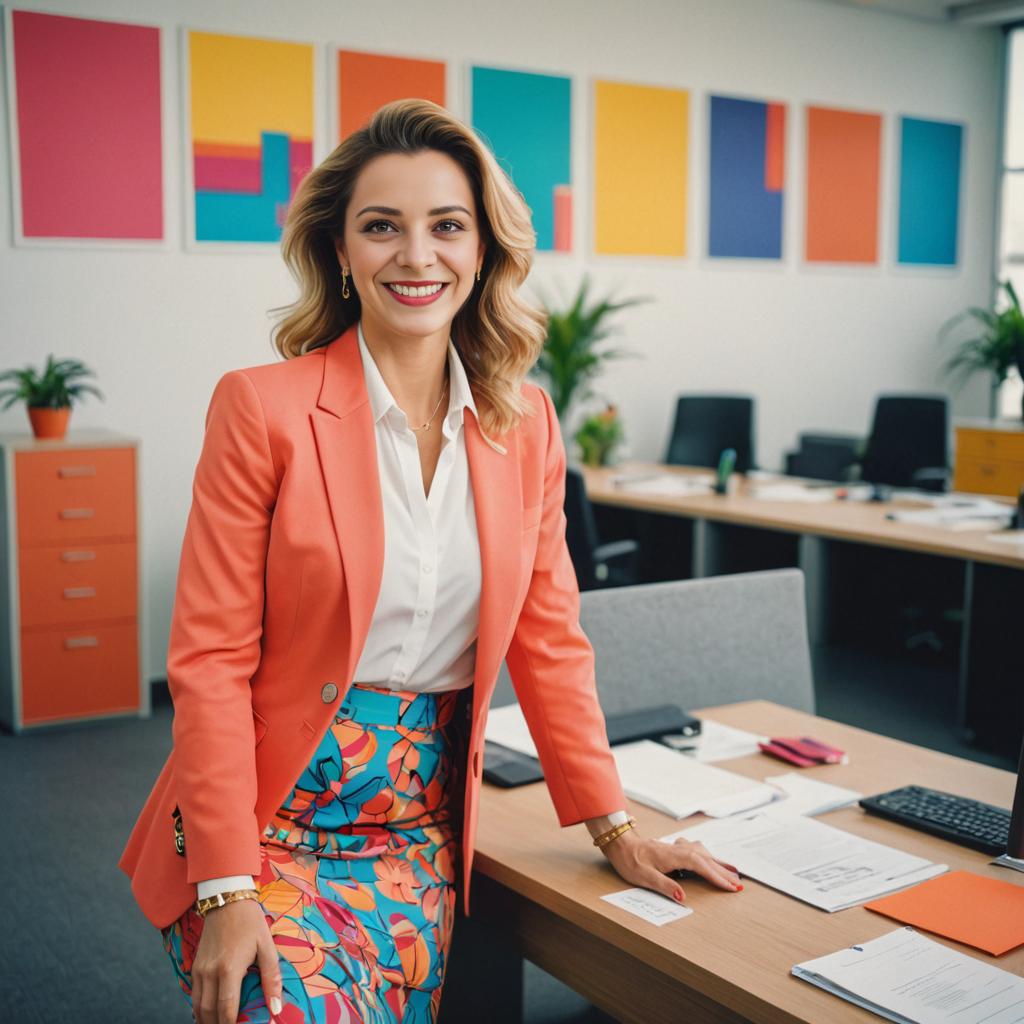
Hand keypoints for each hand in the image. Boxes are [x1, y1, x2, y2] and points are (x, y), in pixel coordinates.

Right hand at [191, 898, 282, 1022]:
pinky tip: (210, 1013)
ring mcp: (199, 970)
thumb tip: (276, 1008)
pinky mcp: (195, 966)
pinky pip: (194, 995)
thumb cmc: (250, 922)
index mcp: (229, 970)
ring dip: (207, 1020)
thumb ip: (271, 978)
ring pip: (198, 1007)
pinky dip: (200, 1008)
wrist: (227, 900)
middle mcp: (210, 973)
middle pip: (209, 1013)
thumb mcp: (267, 946)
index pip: (226, 1010)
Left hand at [600, 827, 741, 903]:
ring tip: (732, 871)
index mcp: (672, 856)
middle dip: (723, 871)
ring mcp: (676, 847)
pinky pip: (696, 850)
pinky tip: (710, 858)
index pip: (700, 865)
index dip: (716, 876)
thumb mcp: (643, 877)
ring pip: (702, 853)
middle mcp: (677, 849)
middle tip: (739, 884)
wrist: (620, 843)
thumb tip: (682, 897)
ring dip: (718, 862)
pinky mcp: (673, 849)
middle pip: (705, 858)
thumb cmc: (630, 861)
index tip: (731, 887)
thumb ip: (664, 886)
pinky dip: (708, 856)